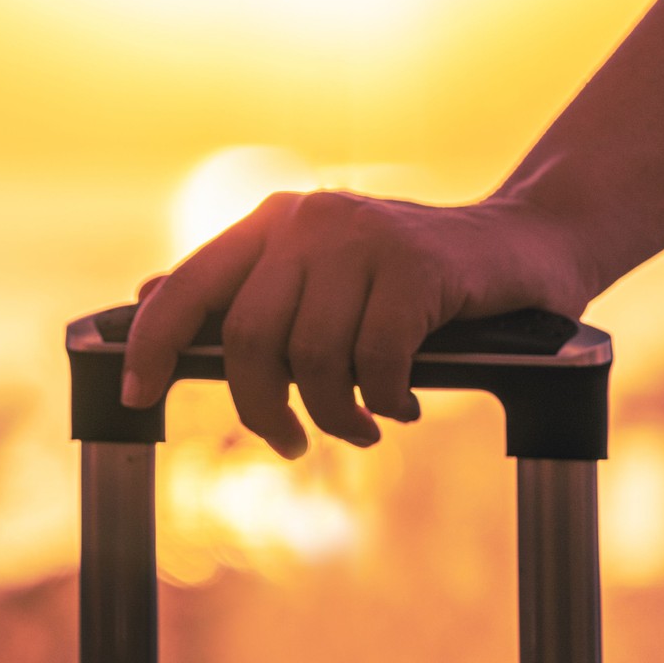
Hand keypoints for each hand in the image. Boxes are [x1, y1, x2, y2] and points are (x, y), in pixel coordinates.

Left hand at [120, 189, 597, 456]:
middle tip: (289, 443)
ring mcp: (362, 238)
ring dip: (334, 414)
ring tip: (361, 426)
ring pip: (312, 357)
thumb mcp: (321, 275)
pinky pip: (374, 362)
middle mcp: (308, 220)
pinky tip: (403, 404)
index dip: (153, 345)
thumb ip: (244, 286)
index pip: (189, 286)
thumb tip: (146, 301)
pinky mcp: (416, 266)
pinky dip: (383, 401)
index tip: (138, 396)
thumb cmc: (412, 278)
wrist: (525, 246)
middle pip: (247, 337)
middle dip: (263, 407)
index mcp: (272, 222)